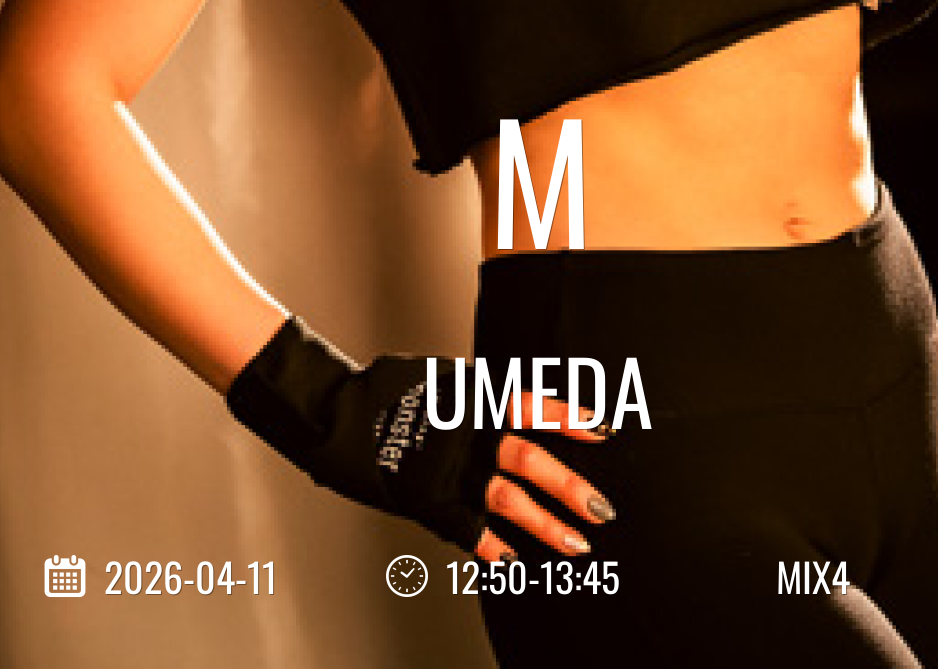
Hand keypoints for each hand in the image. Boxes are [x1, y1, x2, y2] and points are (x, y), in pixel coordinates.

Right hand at [225, 317, 615, 557]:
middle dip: (569, 486)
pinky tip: (514, 558)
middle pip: (529, 460)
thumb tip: (507, 405)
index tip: (604, 427)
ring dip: (545, 524)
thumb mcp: (439, 379)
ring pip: (507, 500)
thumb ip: (475, 396)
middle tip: (602, 508)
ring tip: (577, 543)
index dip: (569, 415)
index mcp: (473, 396)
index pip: (531, 404)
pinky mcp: (424, 498)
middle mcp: (466, 432)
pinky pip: (467, 528)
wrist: (332, 410)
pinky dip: (492, 545)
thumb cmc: (384, 389)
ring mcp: (446, 468)